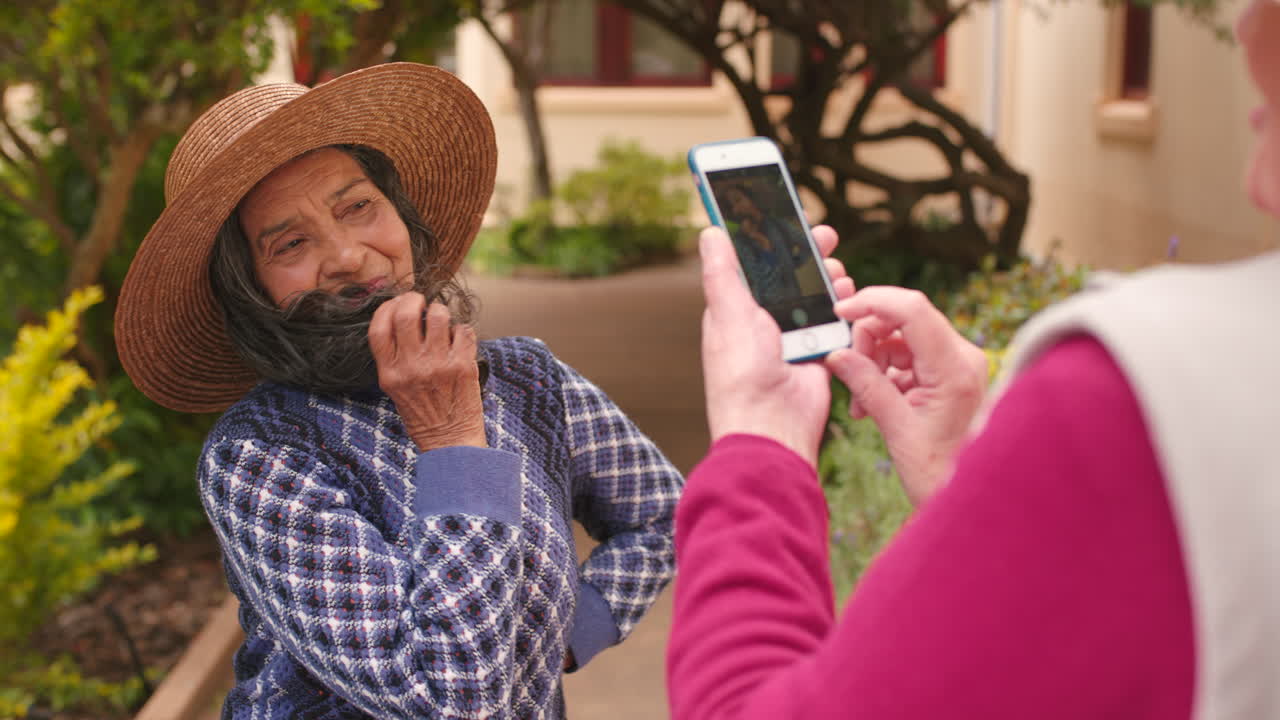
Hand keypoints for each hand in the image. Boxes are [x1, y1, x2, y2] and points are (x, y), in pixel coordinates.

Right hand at [369, 293, 486, 450]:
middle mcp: (411, 367)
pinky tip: (458, 339)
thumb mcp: (395, 389)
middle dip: (412, 299)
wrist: (450, 441)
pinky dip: (462, 330)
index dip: (386, 308)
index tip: (395, 304)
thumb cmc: (423, 415)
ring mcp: (438, 365)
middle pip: (405, 315)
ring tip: (441, 320)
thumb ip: (394, 358)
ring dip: (440, 311)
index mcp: (390, 373)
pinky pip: (463, 331)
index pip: (378, 328)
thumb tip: (401, 319)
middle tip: (419, 301)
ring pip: (438, 316)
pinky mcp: (463, 366)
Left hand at [698, 225, 852, 467]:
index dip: (770, 241)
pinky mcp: (816, 354)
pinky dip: (843, 309)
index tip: (787, 216)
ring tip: (836, 270)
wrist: (773, 426)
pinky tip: (848, 296)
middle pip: (788, 277)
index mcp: (735, 311)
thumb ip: (723, 273)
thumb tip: (710, 232)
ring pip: (814, 297)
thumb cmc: (741, 376)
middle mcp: (762, 323)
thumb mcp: (729, 314)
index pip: (753, 265)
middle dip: (807, 254)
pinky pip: (833, 325)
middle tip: (824, 236)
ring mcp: (791, 339)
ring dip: (828, 279)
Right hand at [825, 288, 987, 504]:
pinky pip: (908, 356)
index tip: (841, 311)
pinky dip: (885, 372)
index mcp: (956, 369)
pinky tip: (873, 403)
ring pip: (902, 337)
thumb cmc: (940, 472)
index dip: (872, 302)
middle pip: (905, 319)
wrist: (968, 497)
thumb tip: (836, 354)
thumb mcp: (896, 428)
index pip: (912, 310)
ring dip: (873, 360)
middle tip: (850, 372)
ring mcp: (958, 364)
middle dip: (868, 339)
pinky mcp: (949, 373)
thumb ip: (866, 385)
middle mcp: (963, 358)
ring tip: (862, 402)